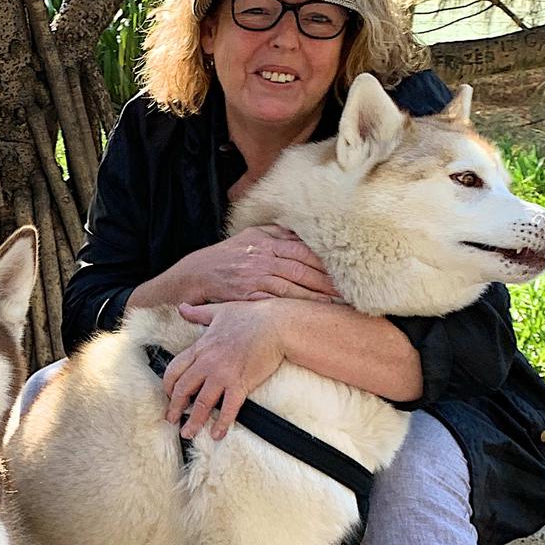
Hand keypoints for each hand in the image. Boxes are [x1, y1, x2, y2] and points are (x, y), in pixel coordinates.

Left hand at [163, 301, 286, 440]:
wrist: (277, 325)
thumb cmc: (250, 315)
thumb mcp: (219, 310)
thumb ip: (198, 313)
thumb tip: (182, 307)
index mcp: (200, 347)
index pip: (174, 369)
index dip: (167, 385)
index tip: (168, 395)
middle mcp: (208, 363)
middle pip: (183, 389)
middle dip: (175, 407)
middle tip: (172, 419)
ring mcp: (223, 375)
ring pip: (202, 403)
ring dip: (193, 421)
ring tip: (188, 433)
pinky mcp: (241, 384)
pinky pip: (228, 409)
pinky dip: (221, 423)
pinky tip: (217, 434)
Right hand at [167, 225, 339, 304]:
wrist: (194, 275)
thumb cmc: (224, 257)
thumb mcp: (248, 237)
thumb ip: (275, 233)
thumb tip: (299, 231)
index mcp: (264, 242)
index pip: (302, 250)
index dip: (325, 261)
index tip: (346, 269)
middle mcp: (261, 258)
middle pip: (302, 269)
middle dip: (328, 280)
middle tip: (351, 290)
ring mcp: (254, 277)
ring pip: (293, 286)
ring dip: (318, 296)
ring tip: (339, 303)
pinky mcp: (247, 296)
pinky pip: (277, 302)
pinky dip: (296, 307)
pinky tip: (311, 312)